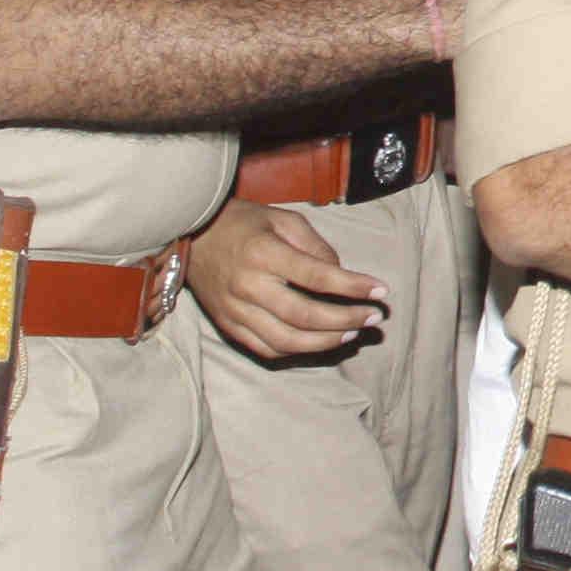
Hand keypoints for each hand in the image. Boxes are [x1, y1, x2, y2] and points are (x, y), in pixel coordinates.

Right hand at [184, 200, 388, 360]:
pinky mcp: (228, 326)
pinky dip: (297, 350)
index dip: (353, 286)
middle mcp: (248, 286)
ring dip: (326, 341)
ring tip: (352, 333)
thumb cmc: (242, 223)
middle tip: (374, 318)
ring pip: (287, 340)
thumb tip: (340, 273)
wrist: (189, 237)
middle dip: (346, 320)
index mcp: (265, 254)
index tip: (382, 291)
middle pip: (305, 315)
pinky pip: (266, 348)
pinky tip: (319, 342)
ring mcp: (235, 310)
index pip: (318, 275)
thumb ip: (315, 246)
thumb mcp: (282, 219)